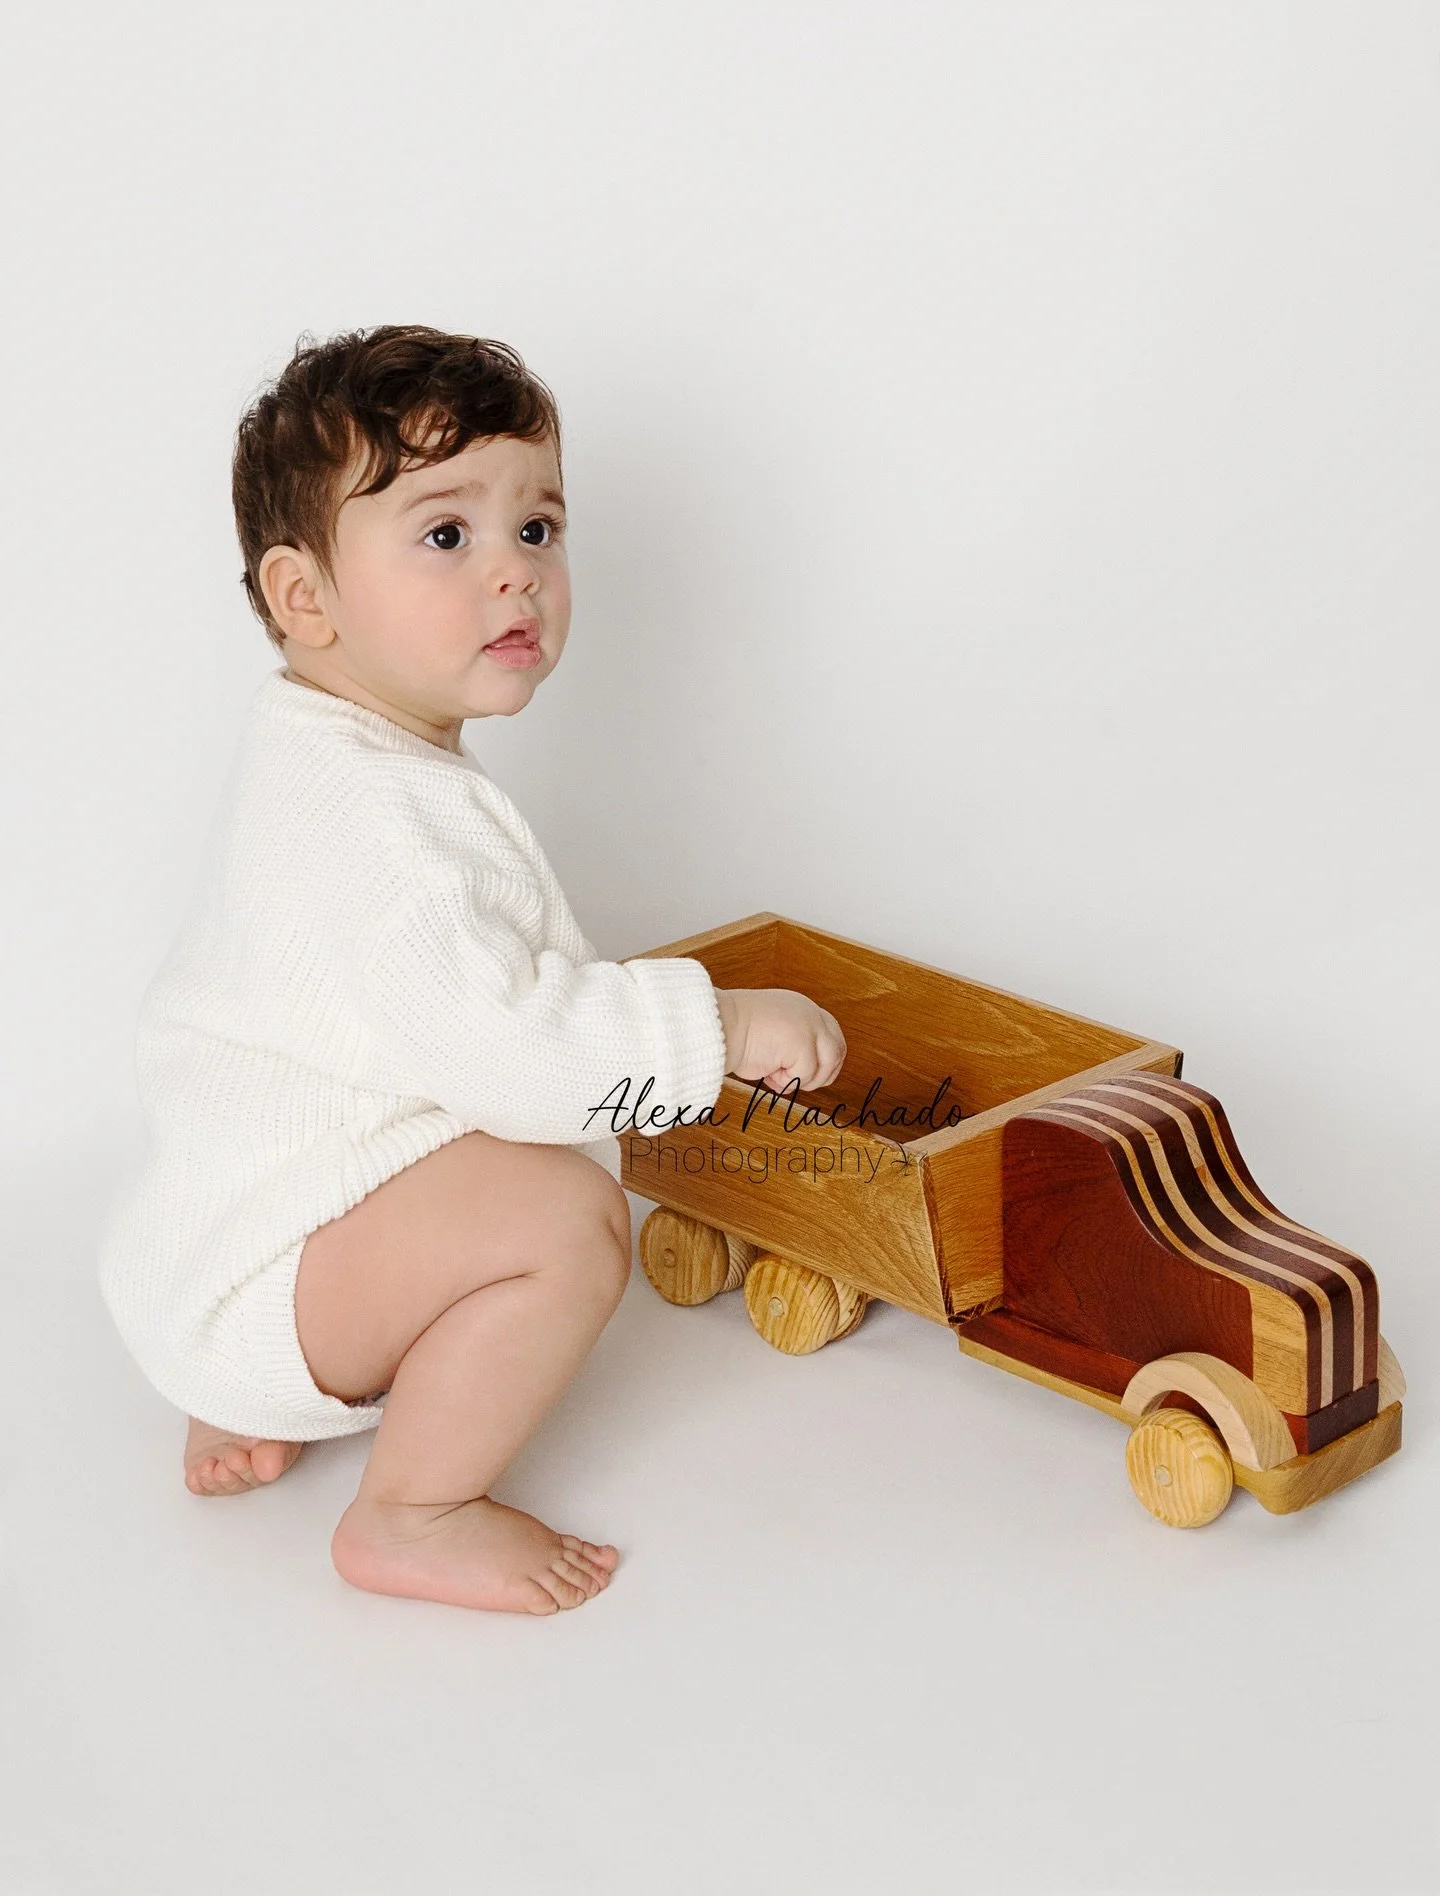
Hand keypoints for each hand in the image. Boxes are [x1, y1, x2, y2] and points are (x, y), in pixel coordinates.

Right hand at [714, 988, 846, 1092]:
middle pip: (838, 1050)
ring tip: (778, 1076)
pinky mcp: (803, 1043)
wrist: (717, 1026)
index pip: (831, 1033)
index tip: (808, 1073)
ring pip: (828, 1065)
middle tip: (797, 1081)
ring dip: (804, 1079)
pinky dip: (786, 1082)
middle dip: (822, 1073)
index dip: (825, 1059)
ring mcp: (809, 1027)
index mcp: (802, 1008)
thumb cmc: (733, 1031)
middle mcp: (810, 1014)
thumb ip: (792, 1043)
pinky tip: (768, 1073)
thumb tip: (805, 1070)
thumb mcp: (771, 1031)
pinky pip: (805, 1075)